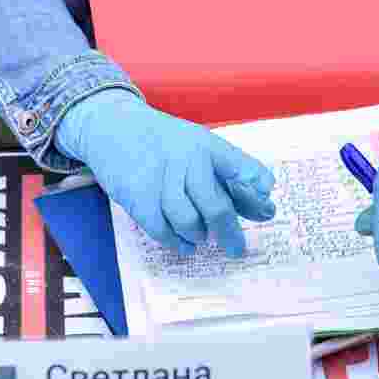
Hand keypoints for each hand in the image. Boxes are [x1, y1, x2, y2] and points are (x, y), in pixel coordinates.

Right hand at [55, 89, 276, 256]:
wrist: (112, 128)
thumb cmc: (164, 144)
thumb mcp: (196, 147)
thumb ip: (228, 177)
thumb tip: (264, 211)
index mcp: (205, 144)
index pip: (237, 164)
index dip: (253, 180)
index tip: (267, 197)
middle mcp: (185, 159)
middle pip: (215, 206)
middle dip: (229, 233)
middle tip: (236, 249)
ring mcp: (160, 179)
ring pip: (189, 222)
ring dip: (199, 236)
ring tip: (202, 238)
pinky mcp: (139, 197)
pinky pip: (162, 230)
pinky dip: (176, 242)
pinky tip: (184, 244)